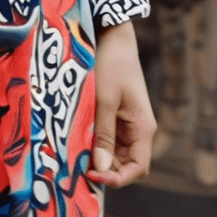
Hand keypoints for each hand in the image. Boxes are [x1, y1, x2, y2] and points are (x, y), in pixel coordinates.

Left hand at [87, 21, 156, 187]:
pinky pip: (107, 139)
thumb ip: (103, 134)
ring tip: (74, 154)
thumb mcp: (104, 100)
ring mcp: (127, 124)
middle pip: (125, 164)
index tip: (92, 176)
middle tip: (77, 167)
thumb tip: (101, 168)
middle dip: (104, 170)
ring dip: (97, 158)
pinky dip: (94, 144)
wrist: (114, 37)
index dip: (117, 179)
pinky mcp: (116, 116)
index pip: (138, 168)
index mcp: (142, 127)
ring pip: (114, 154)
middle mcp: (138, 129)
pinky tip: (77, 140)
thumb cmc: (111, 65)